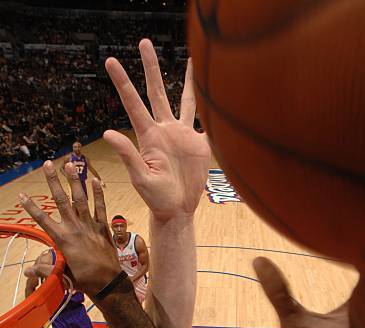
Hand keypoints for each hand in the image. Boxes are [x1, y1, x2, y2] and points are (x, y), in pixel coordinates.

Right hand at [19, 161, 121, 296]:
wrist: (108, 283)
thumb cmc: (84, 280)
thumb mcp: (62, 275)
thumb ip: (45, 270)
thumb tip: (28, 271)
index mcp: (62, 239)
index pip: (43, 219)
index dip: (31, 207)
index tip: (22, 194)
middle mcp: (75, 228)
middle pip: (62, 201)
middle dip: (53, 182)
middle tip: (48, 165)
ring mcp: (90, 226)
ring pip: (80, 199)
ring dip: (74, 181)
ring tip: (69, 164)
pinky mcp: (103, 227)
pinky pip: (100, 207)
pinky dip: (98, 193)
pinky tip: (95, 179)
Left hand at [104, 39, 210, 219]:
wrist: (177, 209)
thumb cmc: (156, 197)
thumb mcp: (140, 177)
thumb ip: (127, 154)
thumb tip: (107, 132)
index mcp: (149, 136)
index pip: (133, 103)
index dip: (122, 82)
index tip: (110, 61)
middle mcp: (164, 130)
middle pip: (156, 91)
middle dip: (150, 67)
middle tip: (144, 42)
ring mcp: (182, 135)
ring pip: (184, 100)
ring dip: (187, 81)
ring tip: (191, 59)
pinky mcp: (199, 144)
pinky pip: (206, 122)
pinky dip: (212, 109)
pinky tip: (217, 94)